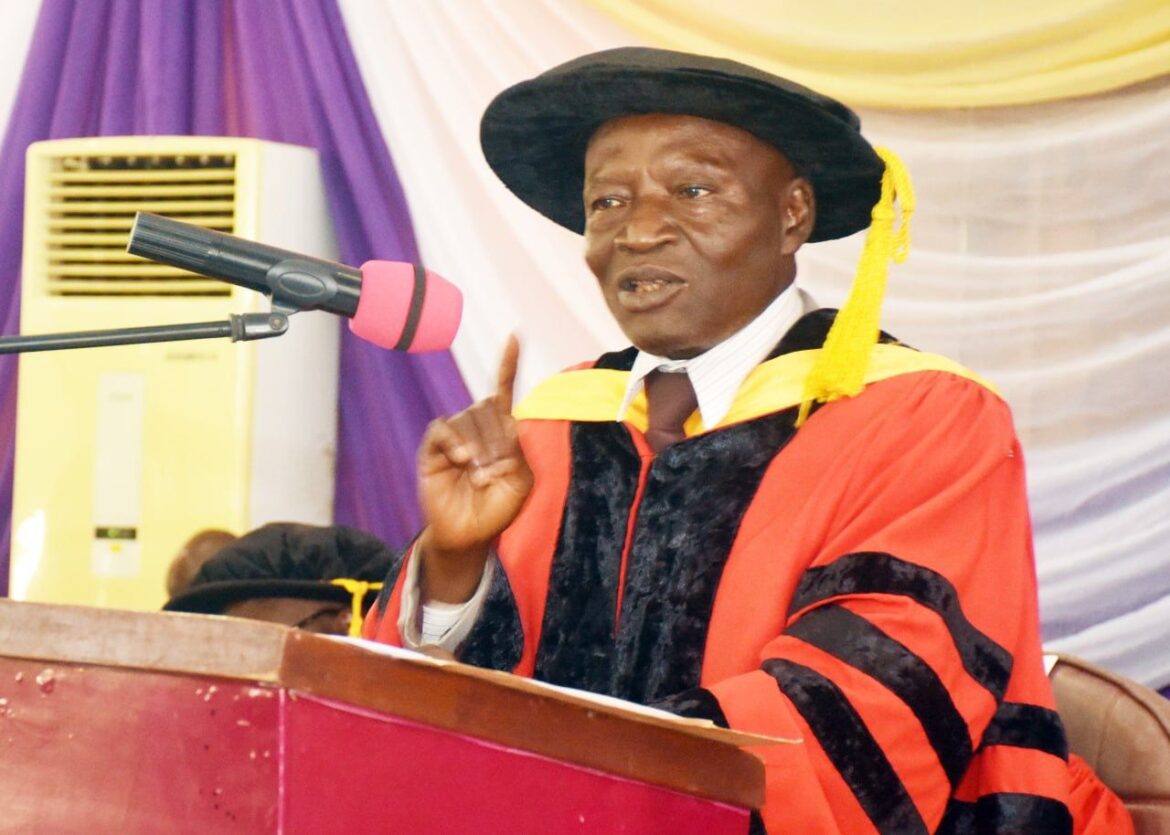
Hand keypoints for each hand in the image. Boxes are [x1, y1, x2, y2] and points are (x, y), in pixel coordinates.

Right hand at [416, 335, 532, 600]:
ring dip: (478, 446)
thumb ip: (519, 449)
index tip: (514, 336)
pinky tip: (462, 461)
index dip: (508, 364)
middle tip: (495, 470)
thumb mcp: (521, 481)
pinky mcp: (434, 448)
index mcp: (502, 432)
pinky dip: (454, 442)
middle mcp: (478, 428)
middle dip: (496, 438)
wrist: (469, 534)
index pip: (505, 391)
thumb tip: (507, 421)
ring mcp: (455, 437)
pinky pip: (442, 430)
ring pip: (467, 418)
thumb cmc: (497, 509)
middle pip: (487, 407)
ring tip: (479, 474)